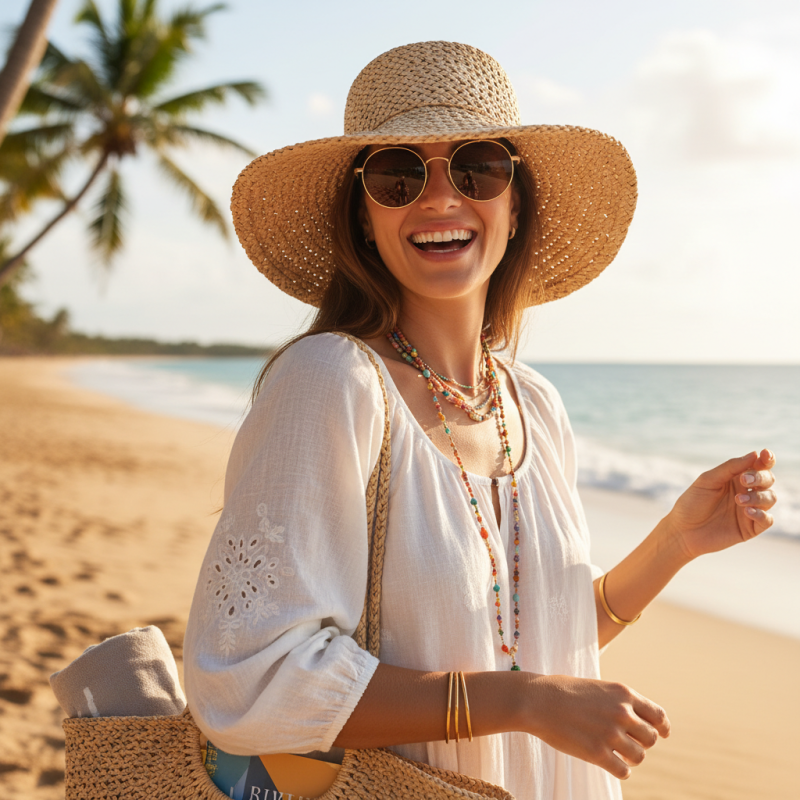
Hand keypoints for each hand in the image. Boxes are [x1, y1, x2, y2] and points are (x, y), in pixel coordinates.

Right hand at [525, 675, 669, 779]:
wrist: (536, 700)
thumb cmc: (562, 691)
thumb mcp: (597, 687)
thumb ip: (618, 701)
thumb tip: (636, 720)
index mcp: (623, 693)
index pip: (658, 715)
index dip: (663, 727)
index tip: (663, 733)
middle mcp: (621, 713)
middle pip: (651, 738)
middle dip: (642, 742)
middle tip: (628, 742)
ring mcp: (610, 734)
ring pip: (639, 756)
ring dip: (631, 757)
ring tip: (618, 754)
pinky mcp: (597, 754)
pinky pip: (623, 771)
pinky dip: (621, 770)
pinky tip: (612, 764)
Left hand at [668, 449, 775, 561]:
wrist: (682, 530)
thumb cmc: (692, 502)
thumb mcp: (708, 481)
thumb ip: (730, 468)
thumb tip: (755, 454)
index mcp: (736, 478)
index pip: (758, 465)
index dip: (766, 459)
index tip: (765, 454)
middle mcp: (746, 492)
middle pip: (767, 479)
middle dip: (760, 477)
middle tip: (744, 481)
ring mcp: (750, 510)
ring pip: (770, 498)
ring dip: (758, 496)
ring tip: (738, 500)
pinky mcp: (751, 528)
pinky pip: (767, 520)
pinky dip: (761, 514)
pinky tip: (747, 512)